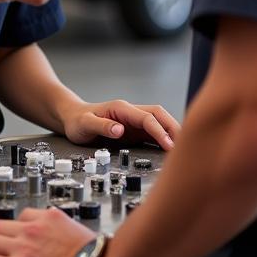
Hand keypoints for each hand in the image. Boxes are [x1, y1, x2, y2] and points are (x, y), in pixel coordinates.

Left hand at [61, 98, 180, 150]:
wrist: (72, 117)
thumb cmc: (77, 121)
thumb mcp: (84, 125)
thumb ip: (102, 126)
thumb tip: (120, 130)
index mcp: (121, 109)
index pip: (147, 118)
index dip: (159, 131)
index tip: (168, 145)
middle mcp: (131, 112)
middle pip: (159, 114)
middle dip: (173, 128)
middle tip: (184, 146)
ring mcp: (133, 120)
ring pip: (160, 120)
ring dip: (172, 131)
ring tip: (183, 147)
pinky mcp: (134, 128)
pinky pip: (154, 130)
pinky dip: (165, 136)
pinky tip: (171, 147)